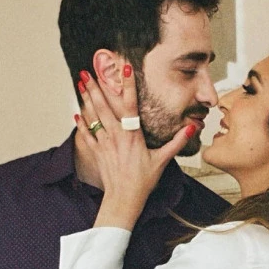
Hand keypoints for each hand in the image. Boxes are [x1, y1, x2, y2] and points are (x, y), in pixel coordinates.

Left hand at [75, 67, 195, 229]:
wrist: (124, 199)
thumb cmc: (143, 181)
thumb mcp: (163, 160)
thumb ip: (177, 142)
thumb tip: (192, 127)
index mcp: (132, 136)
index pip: (130, 105)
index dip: (128, 85)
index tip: (125, 69)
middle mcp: (116, 137)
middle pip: (104, 107)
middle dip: (95, 88)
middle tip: (88, 71)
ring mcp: (104, 144)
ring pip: (93, 117)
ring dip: (86, 100)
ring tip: (80, 83)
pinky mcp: (97, 152)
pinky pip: (86, 135)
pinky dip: (81, 124)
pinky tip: (76, 113)